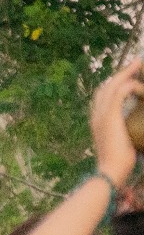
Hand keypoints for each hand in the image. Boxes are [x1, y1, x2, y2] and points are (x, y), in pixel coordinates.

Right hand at [91, 57, 143, 188]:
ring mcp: (101, 115)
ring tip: (138, 63)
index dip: (115, 84)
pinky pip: (120, 93)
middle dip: (122, 73)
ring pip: (112, 85)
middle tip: (135, 62)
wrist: (109, 172)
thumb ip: (124, 134)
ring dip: (126, 73)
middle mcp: (96, 115)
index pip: (103, 96)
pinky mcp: (110, 116)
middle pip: (107, 86)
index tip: (128, 78)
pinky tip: (139, 86)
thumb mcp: (120, 145)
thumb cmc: (117, 165)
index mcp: (97, 121)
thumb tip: (132, 131)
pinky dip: (130, 86)